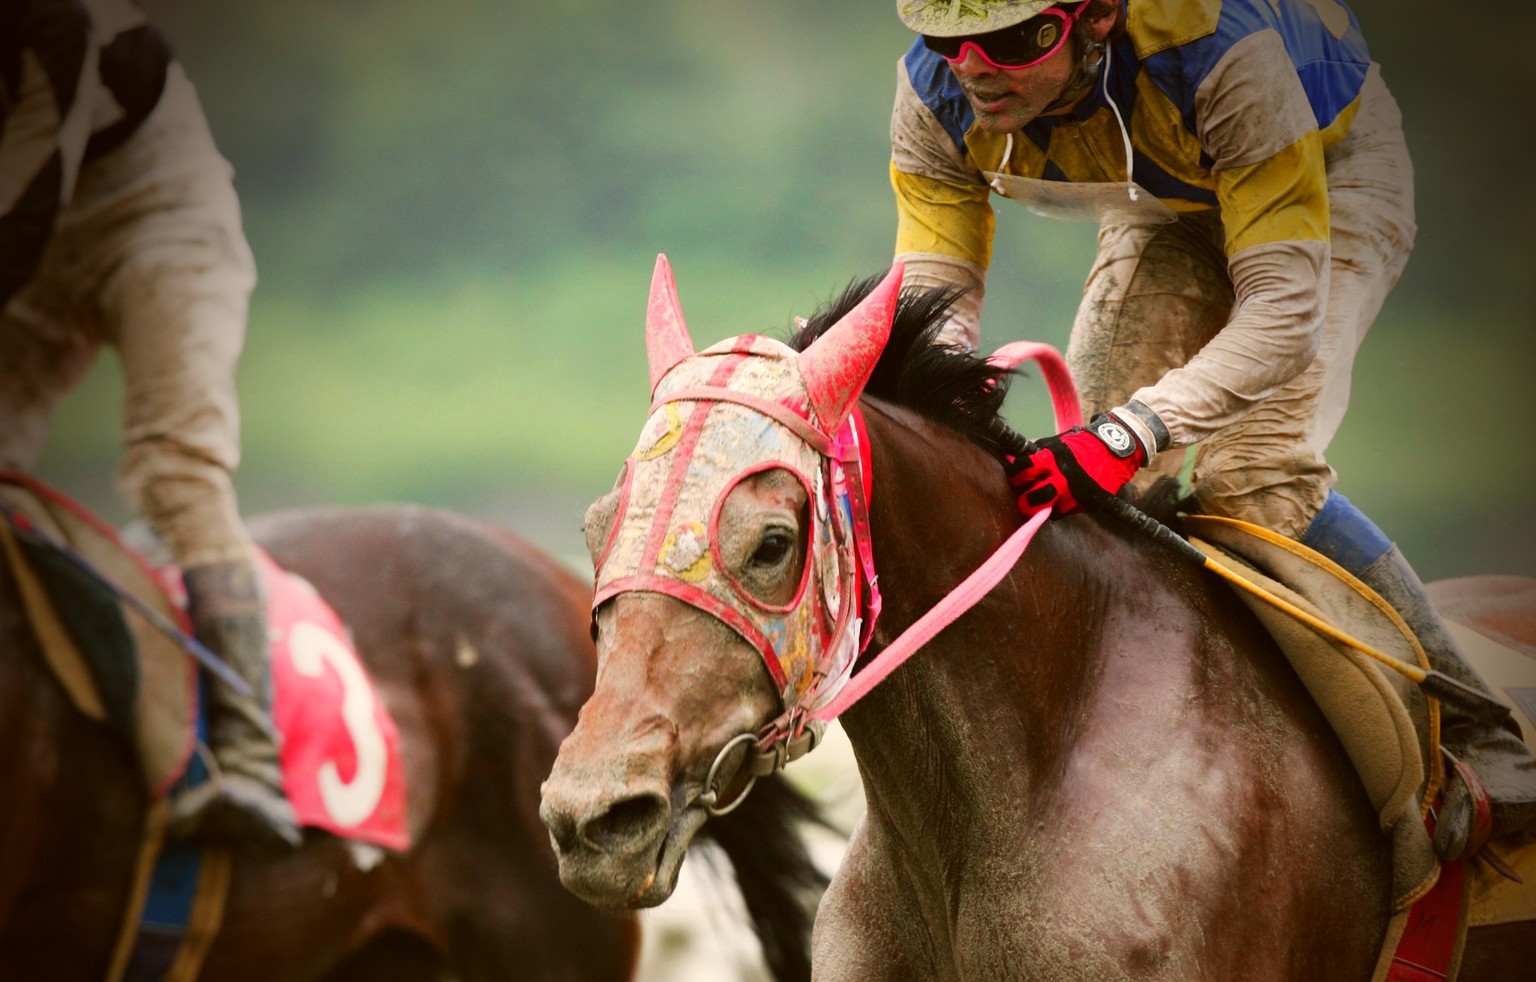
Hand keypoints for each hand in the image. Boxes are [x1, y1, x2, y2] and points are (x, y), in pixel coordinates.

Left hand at [1006, 412, 1146, 517]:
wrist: (1116, 449)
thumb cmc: (1083, 444)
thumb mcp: (1059, 442)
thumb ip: (1039, 451)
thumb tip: (1016, 458)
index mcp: (1052, 459)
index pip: (1024, 469)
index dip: (1016, 475)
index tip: (1017, 478)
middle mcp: (1062, 478)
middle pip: (1035, 497)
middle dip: (1025, 502)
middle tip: (1024, 501)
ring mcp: (1076, 494)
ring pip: (1051, 511)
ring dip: (1043, 509)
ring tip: (1041, 505)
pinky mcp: (1087, 504)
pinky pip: (1067, 512)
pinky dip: (1061, 508)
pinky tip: (1060, 502)